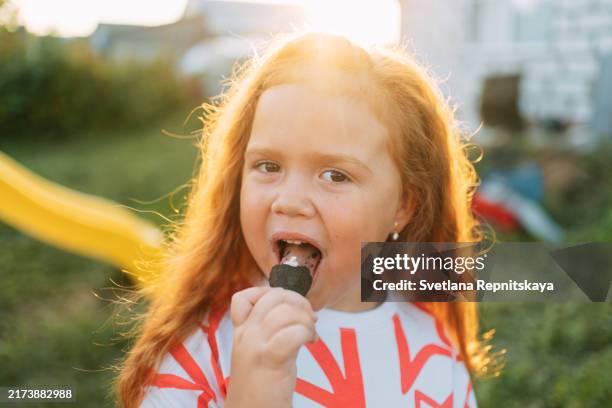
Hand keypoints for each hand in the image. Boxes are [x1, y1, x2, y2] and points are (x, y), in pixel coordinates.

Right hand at [224, 287, 317, 407]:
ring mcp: (255, 345)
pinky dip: (308, 333)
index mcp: (241, 332)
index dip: (269, 293)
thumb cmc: (261, 387)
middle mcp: (246, 334)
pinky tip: (312, 343)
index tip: (287, 307)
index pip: (243, 297)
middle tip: (308, 319)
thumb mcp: (258, 352)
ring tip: (311, 334)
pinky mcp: (270, 358)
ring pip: (284, 311)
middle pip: (273, 296)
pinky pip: (293, 332)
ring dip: (305, 319)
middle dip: (298, 302)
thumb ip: (269, 330)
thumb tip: (296, 310)